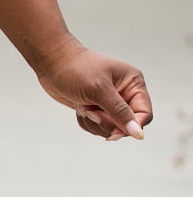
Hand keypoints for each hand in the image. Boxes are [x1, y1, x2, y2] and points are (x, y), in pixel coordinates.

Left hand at [36, 40, 152, 140]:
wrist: (52, 63)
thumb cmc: (76, 70)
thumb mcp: (99, 90)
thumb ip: (119, 112)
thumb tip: (138, 134)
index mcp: (134, 84)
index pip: (144, 115)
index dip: (131, 127)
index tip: (113, 134)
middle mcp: (126, 93)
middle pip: (126, 125)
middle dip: (106, 123)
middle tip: (90, 112)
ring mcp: (111, 102)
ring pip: (111, 129)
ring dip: (94, 123)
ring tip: (84, 107)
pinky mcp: (97, 109)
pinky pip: (97, 127)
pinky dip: (86, 122)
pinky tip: (80, 108)